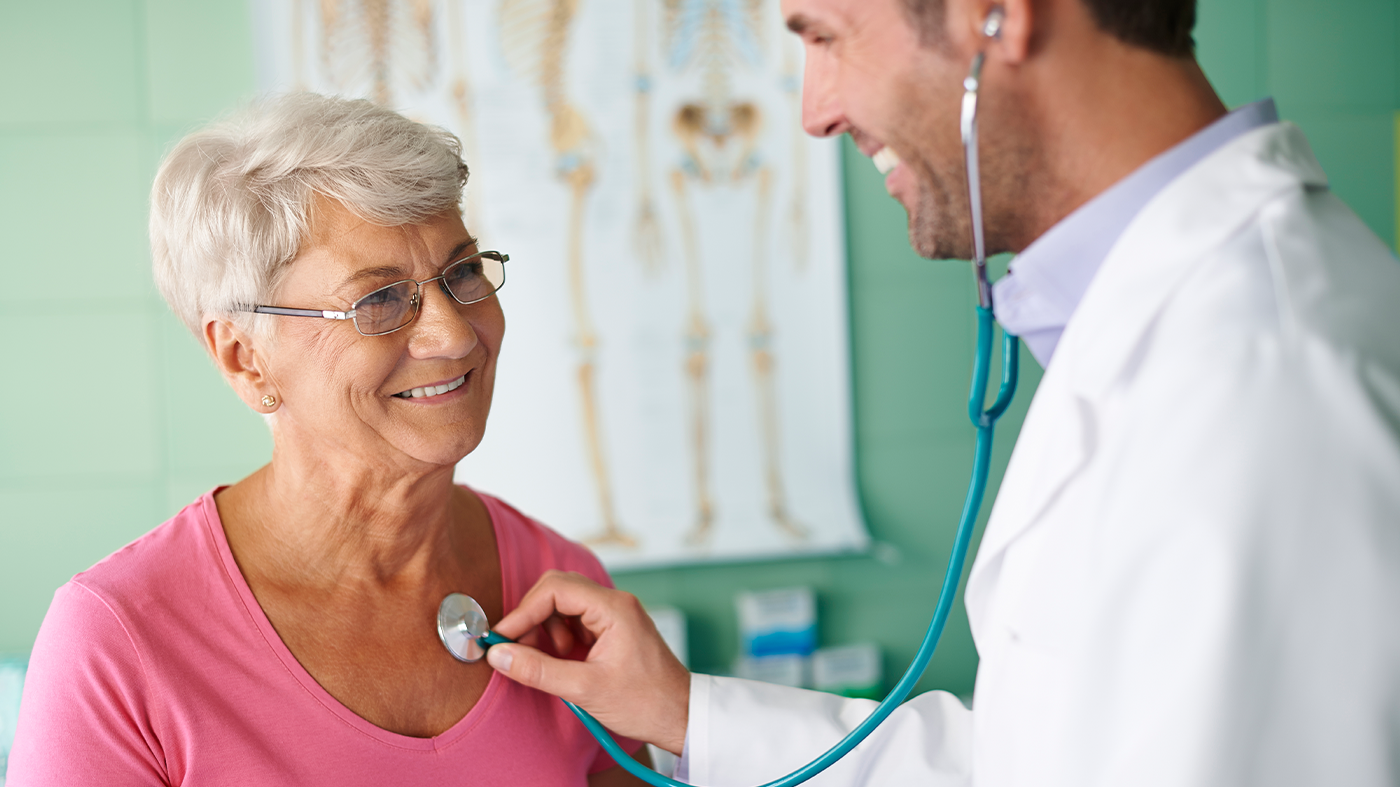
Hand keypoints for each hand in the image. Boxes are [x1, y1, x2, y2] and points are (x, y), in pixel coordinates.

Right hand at [487, 570, 690, 754]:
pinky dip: (559, 638)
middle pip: (558, 590)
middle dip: (532, 618)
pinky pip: (576, 621)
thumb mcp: (585, 689)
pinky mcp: (612, 629)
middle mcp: (615, 603)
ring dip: (546, 629)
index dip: (523, 611)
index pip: (556, 589)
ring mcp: (615, 615)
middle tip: (516, 648)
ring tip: (547, 661)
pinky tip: (562, 662)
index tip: (501, 637)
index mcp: (614, 608)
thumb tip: (500, 654)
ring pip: (565, 605)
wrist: (680, 717)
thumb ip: (539, 670)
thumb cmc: (645, 703)